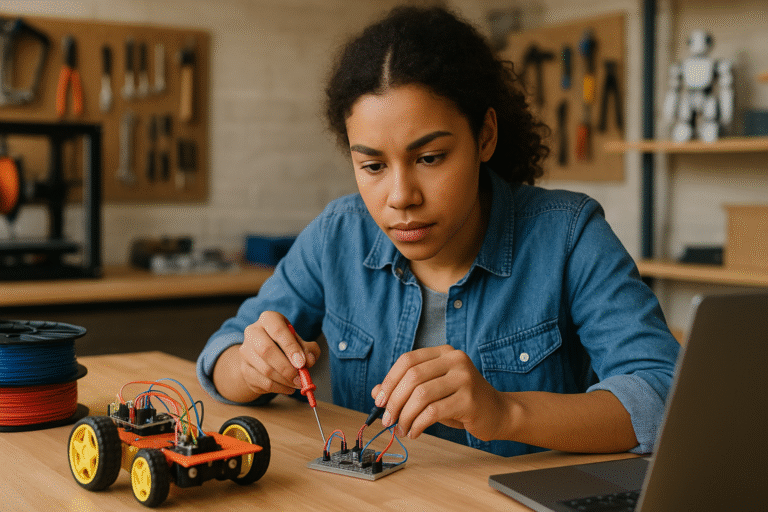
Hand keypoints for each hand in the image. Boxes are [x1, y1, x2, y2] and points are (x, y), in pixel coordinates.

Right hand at [237, 311, 320, 395]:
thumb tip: (309, 360)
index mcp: (268, 319)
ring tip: (298, 384)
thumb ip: (309, 349)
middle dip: (285, 367)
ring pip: (265, 370)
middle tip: (300, 378)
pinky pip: (263, 382)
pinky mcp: (244, 369)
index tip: (302, 363)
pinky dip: (279, 388)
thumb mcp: (300, 341)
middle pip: (266, 350)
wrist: (265, 353)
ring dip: (284, 380)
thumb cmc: (286, 344)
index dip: (291, 347)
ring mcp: (246, 351)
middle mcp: (253, 332)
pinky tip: (289, 388)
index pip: (278, 331)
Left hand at [371, 345, 507, 441]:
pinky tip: (415, 432)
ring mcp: (464, 378)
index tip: (380, 401)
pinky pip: (433, 412)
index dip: (389, 381)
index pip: (408, 360)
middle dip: (394, 401)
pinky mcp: (469, 399)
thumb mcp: (432, 390)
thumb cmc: (462, 400)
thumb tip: (376, 393)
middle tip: (387, 420)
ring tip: (401, 429)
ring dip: (405, 416)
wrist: (498, 412)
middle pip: (412, 377)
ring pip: (421, 395)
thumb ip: (406, 389)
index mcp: (444, 352)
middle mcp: (455, 360)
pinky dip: (418, 424)